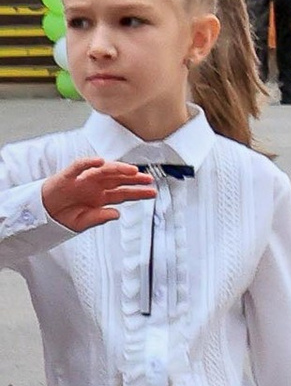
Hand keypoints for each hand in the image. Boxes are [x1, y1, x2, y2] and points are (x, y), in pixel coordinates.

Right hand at [39, 156, 154, 230]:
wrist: (42, 214)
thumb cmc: (62, 216)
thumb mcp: (83, 223)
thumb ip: (99, 218)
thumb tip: (117, 214)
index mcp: (100, 198)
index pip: (123, 193)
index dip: (138, 192)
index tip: (152, 192)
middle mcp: (95, 186)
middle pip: (118, 180)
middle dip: (134, 178)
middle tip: (148, 178)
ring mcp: (83, 180)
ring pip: (103, 171)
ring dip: (118, 168)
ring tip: (131, 170)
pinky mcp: (68, 176)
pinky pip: (79, 166)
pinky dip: (89, 163)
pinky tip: (99, 162)